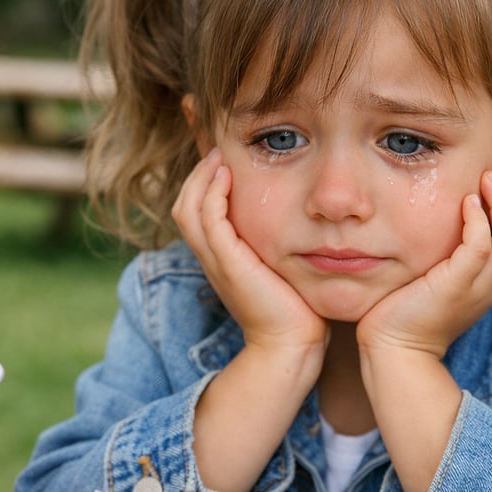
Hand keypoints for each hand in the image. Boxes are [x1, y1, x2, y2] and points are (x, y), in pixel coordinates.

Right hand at [172, 149, 328, 355]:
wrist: (291, 345)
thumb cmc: (297, 310)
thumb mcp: (285, 269)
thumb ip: (283, 245)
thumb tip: (307, 222)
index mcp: (222, 259)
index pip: (198, 211)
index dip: (203, 182)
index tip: (220, 155)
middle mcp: (212, 259)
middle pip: (184, 205)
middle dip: (196, 172)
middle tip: (214, 147)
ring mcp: (216, 262)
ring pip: (188, 208)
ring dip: (201, 177)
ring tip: (219, 155)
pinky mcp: (227, 264)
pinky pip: (208, 220)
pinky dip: (212, 194)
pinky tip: (227, 175)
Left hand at [356, 163, 491, 357]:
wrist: (394, 353)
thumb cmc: (406, 315)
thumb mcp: (436, 280)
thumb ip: (448, 256)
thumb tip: (445, 223)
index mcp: (490, 282)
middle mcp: (490, 285)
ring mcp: (477, 288)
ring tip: (490, 176)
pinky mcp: (455, 288)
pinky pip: (481, 248)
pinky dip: (479, 221)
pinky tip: (467, 202)